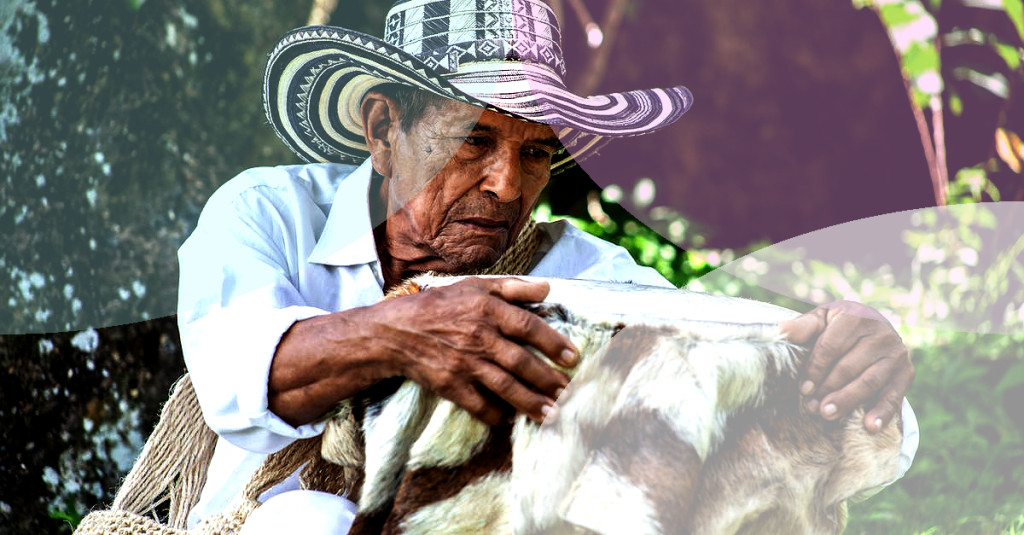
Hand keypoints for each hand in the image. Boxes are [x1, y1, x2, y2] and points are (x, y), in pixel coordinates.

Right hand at [369, 277, 577, 425]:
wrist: (394, 332)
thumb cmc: (439, 306)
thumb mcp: (474, 286)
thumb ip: (512, 287)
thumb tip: (547, 289)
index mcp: (486, 309)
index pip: (527, 326)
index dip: (553, 342)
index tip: (573, 357)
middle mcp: (478, 336)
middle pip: (520, 361)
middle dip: (548, 379)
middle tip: (568, 391)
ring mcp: (463, 363)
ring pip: (504, 386)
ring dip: (530, 402)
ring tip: (551, 413)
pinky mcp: (450, 385)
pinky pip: (478, 404)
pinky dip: (496, 414)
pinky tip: (510, 419)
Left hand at [779, 301, 913, 433]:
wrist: (873, 326)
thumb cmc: (839, 325)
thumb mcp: (822, 319)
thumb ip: (803, 326)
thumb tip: (780, 330)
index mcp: (857, 316)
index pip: (831, 347)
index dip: (816, 369)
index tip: (803, 389)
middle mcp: (881, 333)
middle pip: (849, 367)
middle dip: (828, 389)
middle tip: (811, 408)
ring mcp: (896, 353)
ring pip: (869, 382)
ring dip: (848, 401)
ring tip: (827, 415)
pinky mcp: (906, 372)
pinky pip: (895, 395)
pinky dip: (883, 413)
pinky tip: (870, 427)